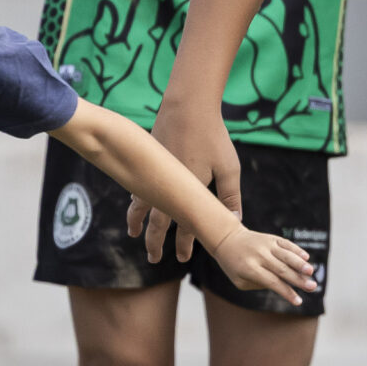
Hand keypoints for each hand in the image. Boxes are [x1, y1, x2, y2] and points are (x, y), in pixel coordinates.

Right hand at [138, 109, 240, 264]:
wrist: (187, 106)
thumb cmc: (212, 136)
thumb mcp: (228, 168)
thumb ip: (230, 196)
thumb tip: (234, 220)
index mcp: (188, 193)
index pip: (185, 228)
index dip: (185, 246)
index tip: (183, 259)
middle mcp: (166, 187)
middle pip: (158, 223)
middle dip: (155, 242)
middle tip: (153, 258)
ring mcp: (154, 173)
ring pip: (140, 205)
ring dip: (137, 220)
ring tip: (132, 233)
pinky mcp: (149, 160)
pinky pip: (137, 186)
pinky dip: (135, 198)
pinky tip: (134, 201)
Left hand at [209, 222, 317, 306]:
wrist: (227, 239)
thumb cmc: (233, 266)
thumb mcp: (240, 281)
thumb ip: (260, 284)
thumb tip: (282, 285)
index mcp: (249, 269)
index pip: (272, 282)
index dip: (286, 292)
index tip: (299, 302)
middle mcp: (259, 256)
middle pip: (282, 269)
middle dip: (298, 280)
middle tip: (312, 287)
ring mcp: (266, 245)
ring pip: (286, 255)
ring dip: (300, 264)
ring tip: (311, 272)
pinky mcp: (271, 238)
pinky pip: (286, 244)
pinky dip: (296, 250)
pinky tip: (306, 258)